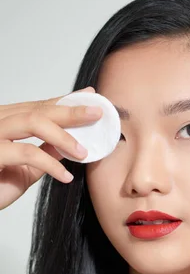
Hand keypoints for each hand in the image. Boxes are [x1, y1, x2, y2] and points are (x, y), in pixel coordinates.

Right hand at [0, 86, 100, 209]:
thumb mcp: (26, 168)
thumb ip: (45, 152)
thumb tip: (70, 143)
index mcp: (5, 121)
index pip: (38, 106)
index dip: (65, 101)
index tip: (90, 96)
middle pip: (38, 110)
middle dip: (71, 111)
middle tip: (97, 113)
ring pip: (33, 122)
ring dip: (63, 136)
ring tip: (83, 152)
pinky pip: (27, 153)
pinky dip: (51, 164)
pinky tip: (66, 176)